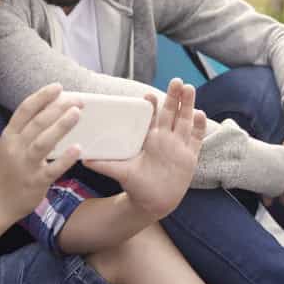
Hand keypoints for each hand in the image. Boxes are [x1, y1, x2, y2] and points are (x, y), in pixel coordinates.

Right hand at [0, 83, 82, 221]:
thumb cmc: (8, 171)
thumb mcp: (10, 146)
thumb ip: (25, 130)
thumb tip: (50, 110)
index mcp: (9, 136)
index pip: (25, 110)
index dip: (42, 96)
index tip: (58, 86)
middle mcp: (15, 148)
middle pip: (37, 122)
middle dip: (58, 108)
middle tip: (77, 99)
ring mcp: (25, 165)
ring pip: (43, 142)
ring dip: (61, 126)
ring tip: (77, 113)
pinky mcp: (35, 182)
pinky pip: (52, 169)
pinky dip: (65, 158)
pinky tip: (78, 149)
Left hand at [84, 78, 206, 220]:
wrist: (153, 202)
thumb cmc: (136, 185)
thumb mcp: (120, 172)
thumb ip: (104, 165)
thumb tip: (82, 159)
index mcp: (148, 139)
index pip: (150, 118)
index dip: (150, 106)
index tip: (147, 95)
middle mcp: (164, 139)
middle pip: (170, 113)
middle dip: (174, 97)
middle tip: (176, 80)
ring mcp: (178, 146)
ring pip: (184, 120)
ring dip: (187, 105)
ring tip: (189, 88)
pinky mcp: (189, 156)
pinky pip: (196, 138)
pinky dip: (199, 126)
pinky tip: (200, 113)